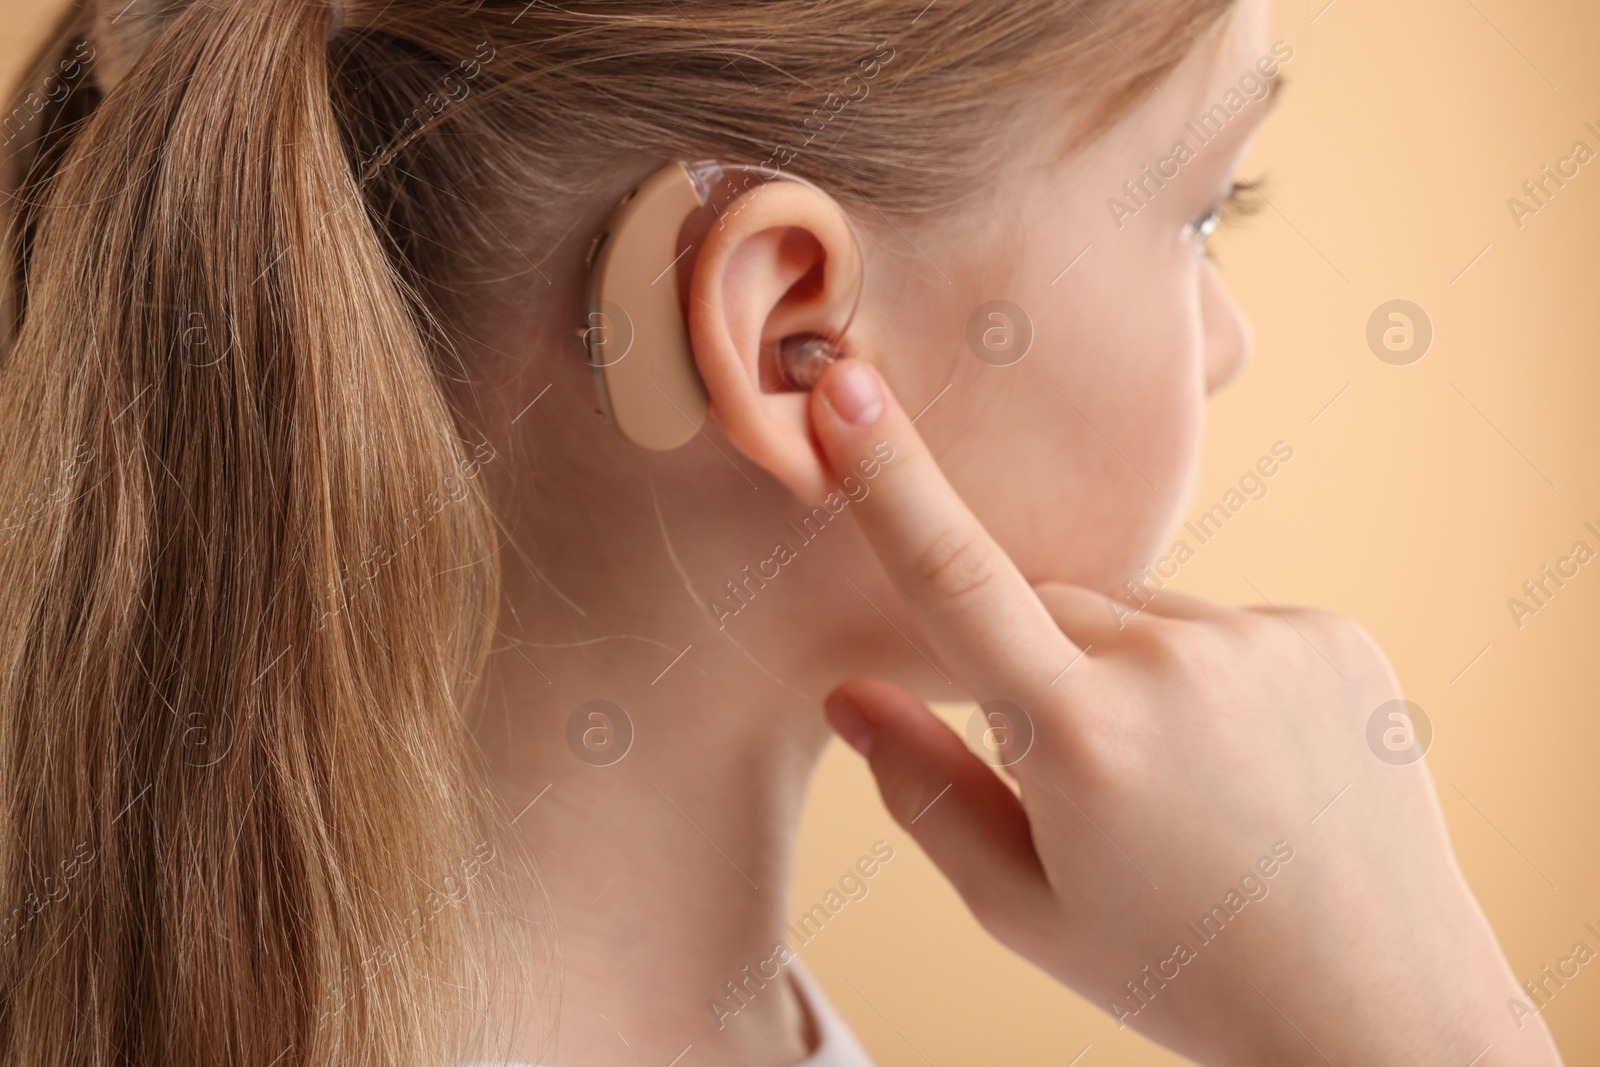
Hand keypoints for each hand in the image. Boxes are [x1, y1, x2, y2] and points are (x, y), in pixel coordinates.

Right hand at [807, 359, 1561, 1066]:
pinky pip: (1218, 623)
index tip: (844, 383)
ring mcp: (1264, 639)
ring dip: (1124, 668)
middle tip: (1085, 777)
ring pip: (1134, 614)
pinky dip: (1206, 673)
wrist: (1378, 1008)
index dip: (886, 475)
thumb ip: (923, 793)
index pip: (953, 576)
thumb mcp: (1026, 909)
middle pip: (1045, 605)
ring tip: (1180, 780)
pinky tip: (1244, 761)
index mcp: (1081, 736)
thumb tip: (851, 695)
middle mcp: (1174, 663)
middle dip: (1033, 664)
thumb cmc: (1182, 971)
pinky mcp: (1329, 633)